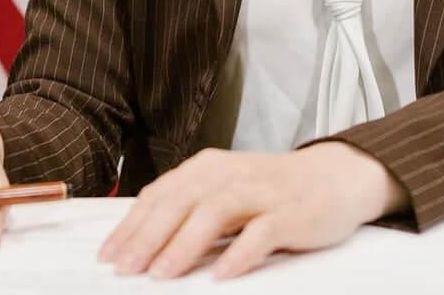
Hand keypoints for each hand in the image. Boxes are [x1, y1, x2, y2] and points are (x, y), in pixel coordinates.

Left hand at [97, 142, 405, 280]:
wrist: (335, 176)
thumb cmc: (272, 189)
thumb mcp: (225, 189)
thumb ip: (191, 207)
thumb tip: (144, 240)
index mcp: (207, 168)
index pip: (160, 195)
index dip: (131, 225)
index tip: (108, 254)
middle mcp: (229, 174)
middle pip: (180, 203)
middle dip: (148, 237)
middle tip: (125, 267)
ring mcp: (261, 192)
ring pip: (214, 214)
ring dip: (184, 244)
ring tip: (161, 274)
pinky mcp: (290, 213)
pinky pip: (261, 233)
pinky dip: (239, 253)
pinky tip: (221, 274)